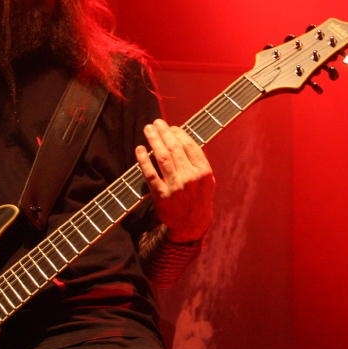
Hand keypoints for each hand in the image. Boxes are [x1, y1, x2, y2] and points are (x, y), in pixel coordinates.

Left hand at [135, 119, 214, 241]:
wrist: (191, 225)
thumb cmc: (199, 199)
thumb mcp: (207, 181)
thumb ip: (198, 162)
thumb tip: (182, 138)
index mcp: (203, 172)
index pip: (189, 146)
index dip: (179, 133)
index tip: (171, 127)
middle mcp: (190, 178)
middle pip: (174, 148)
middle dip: (164, 132)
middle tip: (156, 123)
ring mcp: (175, 187)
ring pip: (162, 157)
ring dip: (154, 140)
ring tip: (148, 129)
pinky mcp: (161, 195)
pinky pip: (150, 174)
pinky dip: (143, 160)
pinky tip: (140, 149)